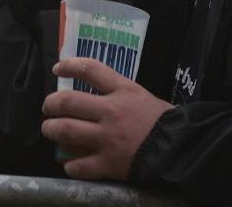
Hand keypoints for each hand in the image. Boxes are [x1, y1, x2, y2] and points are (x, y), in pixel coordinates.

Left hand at [40, 58, 171, 179]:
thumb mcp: (142, 96)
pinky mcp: (109, 164)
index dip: (68, 66)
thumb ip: (118, 93)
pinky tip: (68, 163)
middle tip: (48, 108)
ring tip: (50, 130)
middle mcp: (111, 112)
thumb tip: (94, 93)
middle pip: (68, 101)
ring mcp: (108, 139)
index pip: (89, 69)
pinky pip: (79, 166)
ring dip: (51, 130)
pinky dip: (69, 164)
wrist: (183, 150)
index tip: (57, 69)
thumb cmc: (165, 121)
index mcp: (122, 91)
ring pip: (66, 131)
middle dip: (51, 104)